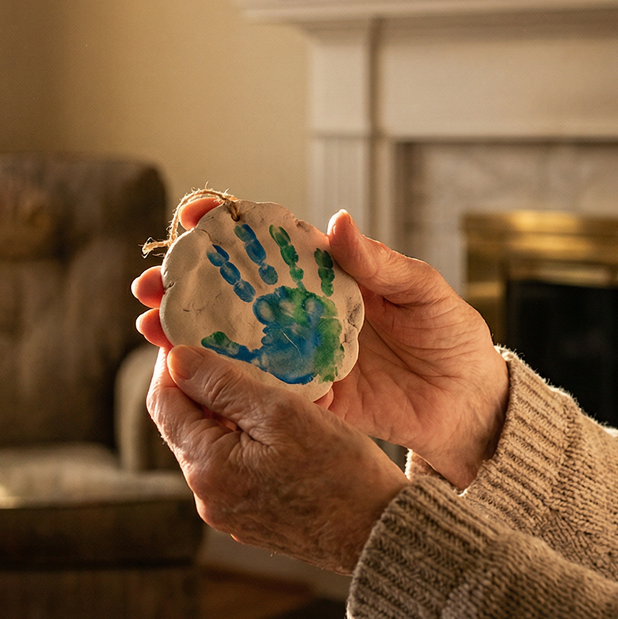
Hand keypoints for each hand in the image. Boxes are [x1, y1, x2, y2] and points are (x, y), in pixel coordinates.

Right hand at [134, 197, 507, 486]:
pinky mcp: (307, 398)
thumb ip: (381, 262)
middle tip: (148, 283)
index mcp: (331, 273)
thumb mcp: (424, 290)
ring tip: (149, 327)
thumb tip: (339, 222)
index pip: (272, 241)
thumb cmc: (452, 334)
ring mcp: (302, 354)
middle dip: (188, 284)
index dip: (230, 226)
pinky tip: (185, 376)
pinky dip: (220, 382)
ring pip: (234, 340)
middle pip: (236, 293)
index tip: (194, 216)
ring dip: (189, 333)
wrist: (468, 402)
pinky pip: (258, 390)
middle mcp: (306, 310)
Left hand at [148, 343, 407, 573]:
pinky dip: (249, 439)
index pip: (163, 403)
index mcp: (206, 468)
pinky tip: (282, 423)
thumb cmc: (339, 470)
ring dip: (232, 412)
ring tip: (269, 384)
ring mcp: (229, 511)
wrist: (379, 533)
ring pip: (214, 444)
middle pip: (187, 424)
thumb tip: (175, 359)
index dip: (174, 363)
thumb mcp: (281, 412)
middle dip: (207, 386)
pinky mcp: (252, 518)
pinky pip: (236, 467)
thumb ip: (223, 384)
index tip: (197, 335)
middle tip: (241, 351)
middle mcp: (207, 496)